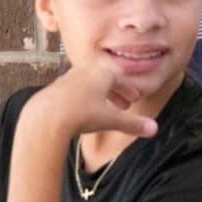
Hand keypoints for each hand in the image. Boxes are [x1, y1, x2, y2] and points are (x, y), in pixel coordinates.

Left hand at [30, 64, 157, 141]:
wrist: (47, 117)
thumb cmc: (81, 114)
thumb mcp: (111, 119)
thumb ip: (132, 124)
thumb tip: (154, 129)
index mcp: (102, 74)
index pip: (121, 79)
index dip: (129, 90)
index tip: (133, 99)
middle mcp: (84, 72)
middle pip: (105, 80)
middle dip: (115, 92)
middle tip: (122, 106)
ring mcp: (67, 79)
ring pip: (88, 85)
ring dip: (98, 96)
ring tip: (102, 110)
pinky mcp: (54, 89)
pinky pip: (73, 92)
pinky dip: (82, 99)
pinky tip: (80, 113)